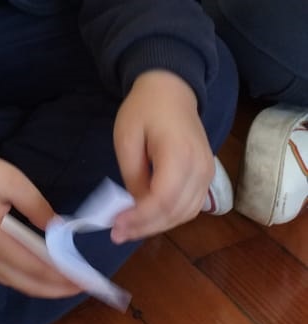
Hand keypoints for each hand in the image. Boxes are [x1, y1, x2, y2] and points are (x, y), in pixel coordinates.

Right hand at [0, 138, 81, 299]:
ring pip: (14, 283)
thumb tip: (58, 229)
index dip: (63, 276)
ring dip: (42, 287)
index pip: (36, 266)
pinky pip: (3, 276)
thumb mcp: (10, 178)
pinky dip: (25, 280)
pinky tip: (37, 275)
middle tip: (83, 287)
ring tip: (65, 284)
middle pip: (26, 283)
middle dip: (57, 289)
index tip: (86, 280)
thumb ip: (36, 205)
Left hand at [111, 70, 213, 242]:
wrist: (171, 90)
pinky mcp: (207, 174)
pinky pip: (192, 205)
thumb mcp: (126, 137)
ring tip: (129, 228)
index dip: (140, 218)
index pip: (163, 199)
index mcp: (179, 153)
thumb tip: (136, 207)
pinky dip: (171, 216)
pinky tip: (149, 217)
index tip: (115, 226)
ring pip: (186, 213)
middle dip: (145, 227)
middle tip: (117, 234)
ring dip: (158, 225)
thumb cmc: (144, 109)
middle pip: (176, 211)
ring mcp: (208, 172)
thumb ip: (132, 175)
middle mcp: (200, 167)